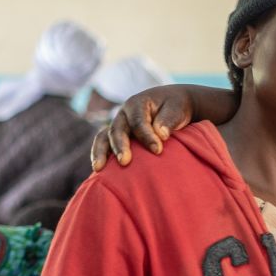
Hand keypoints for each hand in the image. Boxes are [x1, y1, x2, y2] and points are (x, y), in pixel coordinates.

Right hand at [91, 85, 212, 169]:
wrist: (171, 105)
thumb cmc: (175, 108)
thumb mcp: (176, 109)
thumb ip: (168, 120)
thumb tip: (161, 134)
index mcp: (138, 104)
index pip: (138, 121)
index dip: (146, 136)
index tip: (158, 150)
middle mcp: (124, 114)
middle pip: (117, 129)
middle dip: (120, 146)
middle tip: (125, 162)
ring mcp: (119, 126)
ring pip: (104, 137)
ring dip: (101, 152)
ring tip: (99, 168)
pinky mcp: (118, 138)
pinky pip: (104, 145)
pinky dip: (100, 156)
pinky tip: (100, 171)